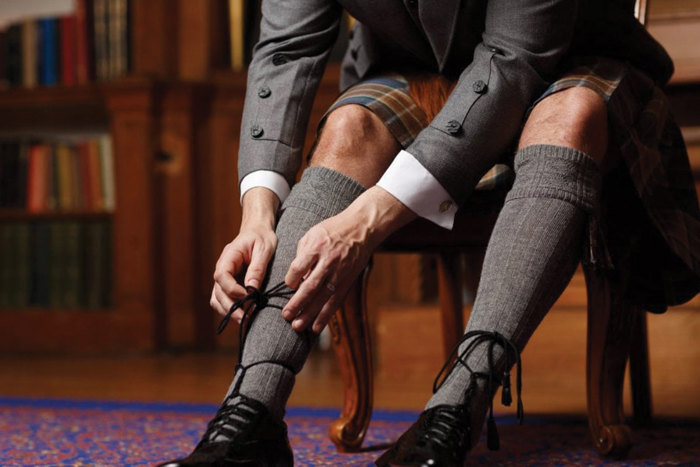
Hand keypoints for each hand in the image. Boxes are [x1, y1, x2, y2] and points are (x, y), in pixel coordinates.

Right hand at [210, 187, 278, 323]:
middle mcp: (222, 268)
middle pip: (218, 291)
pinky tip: (242, 317)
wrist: (258, 231)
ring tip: (243, 322)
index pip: (222, 276)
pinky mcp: (229, 285)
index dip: (231, 289)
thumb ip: (257, 268)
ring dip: (228, 312)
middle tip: (245, 319)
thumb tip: (251, 288)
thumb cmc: (262, 238)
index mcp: (228, 257)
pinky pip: (223, 300)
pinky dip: (229, 309)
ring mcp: (224, 278)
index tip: (246, 296)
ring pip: (217, 299)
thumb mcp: (264, 249)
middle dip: (230, 307)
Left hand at [282, 186, 415, 333]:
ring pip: (323, 298)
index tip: (288, 285)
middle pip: (310, 286)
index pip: (299, 268)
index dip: (291, 279)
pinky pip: (335, 301)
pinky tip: (316, 328)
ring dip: (309, 314)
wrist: (361, 229)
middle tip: (286, 315)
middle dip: (297, 303)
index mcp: (317, 247)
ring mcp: (339, 274)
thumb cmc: (333, 230)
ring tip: (297, 326)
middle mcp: (328, 262)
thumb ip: (301, 253)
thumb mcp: (313, 234)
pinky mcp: (347, 282)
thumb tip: (294, 276)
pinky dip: (325, 316)